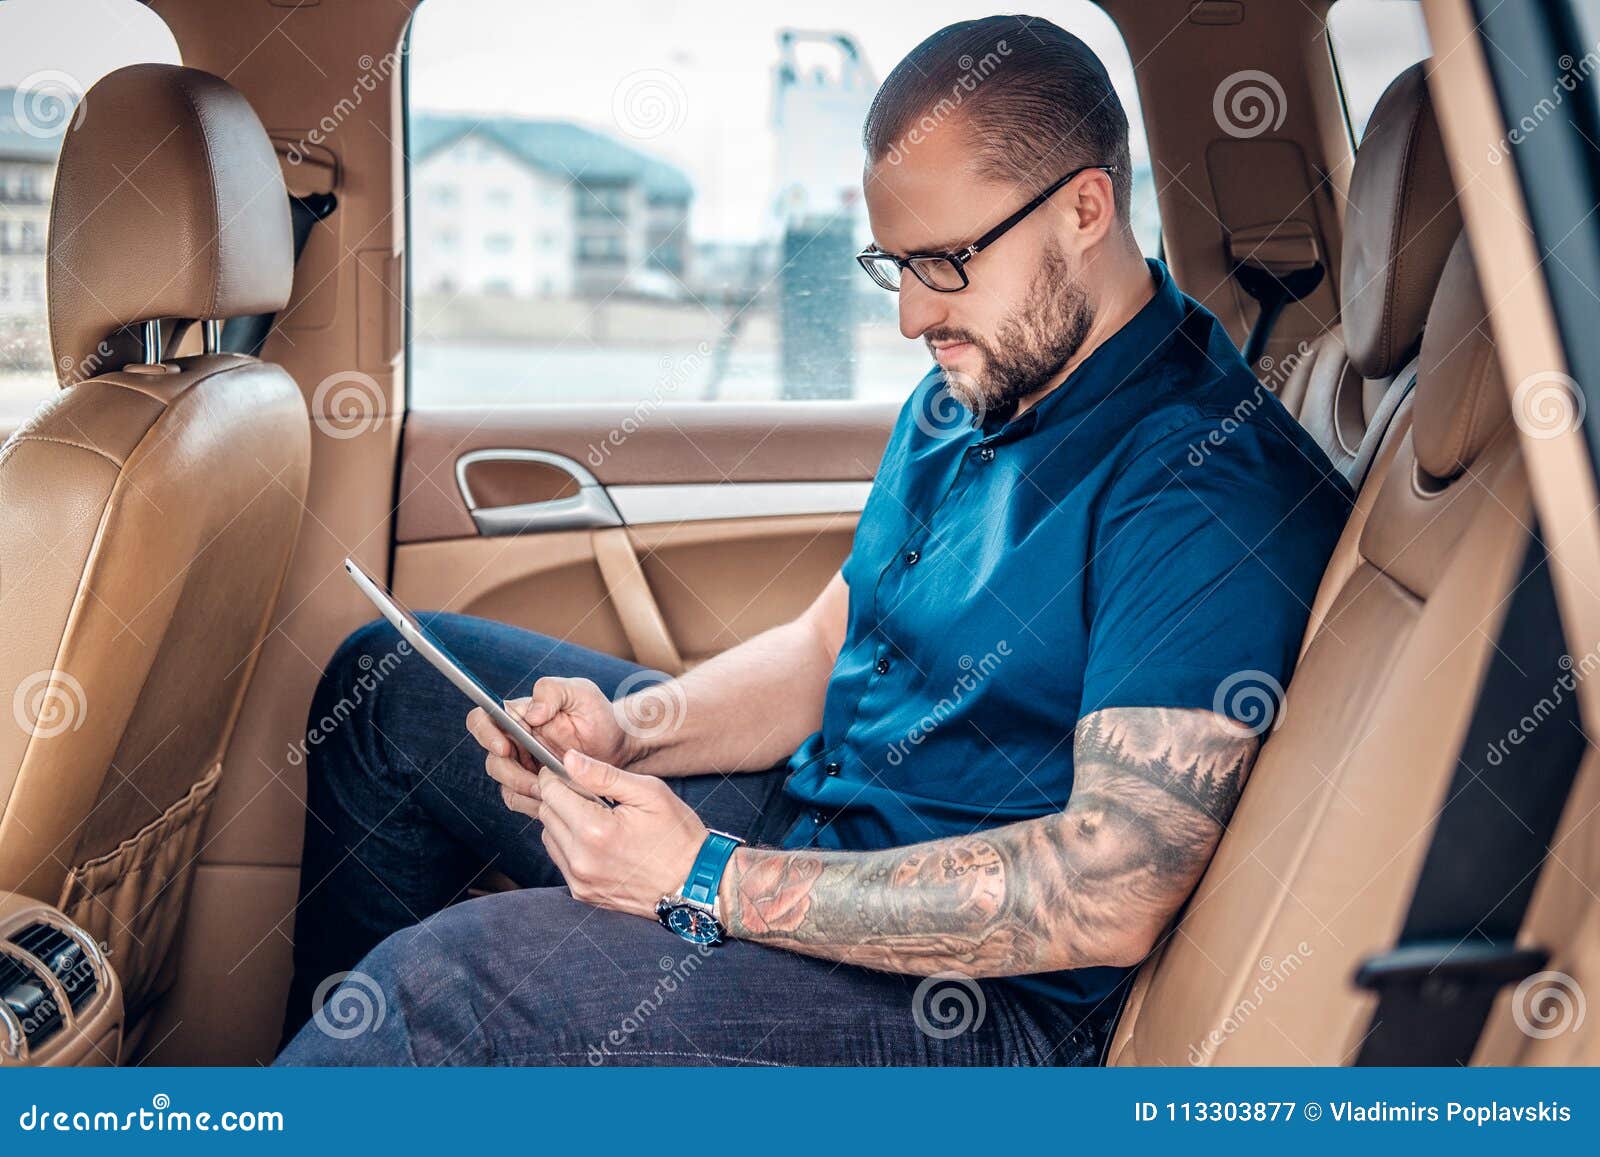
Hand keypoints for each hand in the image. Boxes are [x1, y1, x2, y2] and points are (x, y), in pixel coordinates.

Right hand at [467, 676, 637, 812]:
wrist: (618, 748)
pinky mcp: (532, 787)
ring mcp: (522, 766)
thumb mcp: (581, 693)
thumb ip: (553, 691)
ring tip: (550, 791)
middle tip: (536, 779)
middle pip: (493, 759)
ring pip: (504, 783)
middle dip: (510, 772)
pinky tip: (552, 801)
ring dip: (523, 790)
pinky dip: (531, 803)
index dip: (485, 733)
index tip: (504, 748)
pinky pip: (518, 800)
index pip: (483, 719)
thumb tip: (531, 713)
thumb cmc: (598, 716)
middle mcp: (515, 740)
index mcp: (518, 715)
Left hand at [509, 750, 706, 919]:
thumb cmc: (676, 835)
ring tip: (596, 819)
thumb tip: (569, 759)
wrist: (695, 883)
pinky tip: (598, 841)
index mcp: (595, 830)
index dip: (555, 776)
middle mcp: (581, 859)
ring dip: (563, 823)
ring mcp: (581, 881)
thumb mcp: (648, 793)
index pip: (551, 793)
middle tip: (589, 795)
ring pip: (549, 838)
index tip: (566, 771)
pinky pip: (561, 861)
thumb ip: (603, 775)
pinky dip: (571, 846)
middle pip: (546, 815)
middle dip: (560, 798)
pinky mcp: (584, 894)